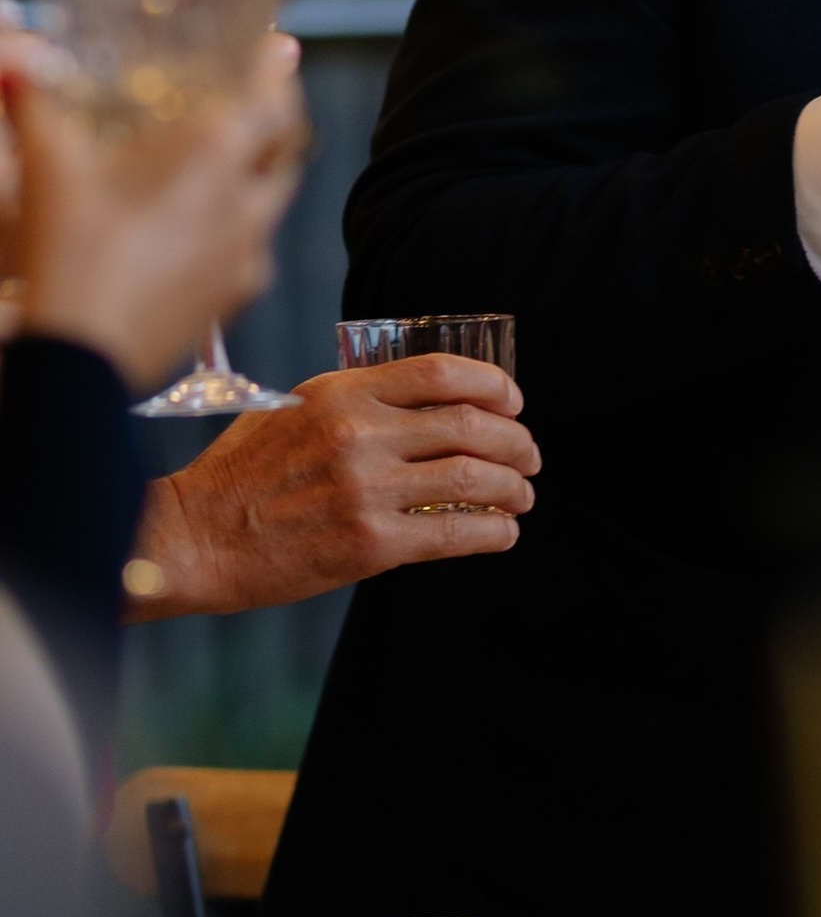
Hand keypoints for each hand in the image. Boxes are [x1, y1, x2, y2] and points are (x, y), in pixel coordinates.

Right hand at [2, 34, 304, 389]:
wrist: (81, 356)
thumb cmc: (69, 251)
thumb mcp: (48, 166)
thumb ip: (35, 104)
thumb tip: (16, 67)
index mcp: (213, 150)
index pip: (270, 96)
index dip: (274, 69)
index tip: (279, 47)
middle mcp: (245, 197)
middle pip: (286, 145)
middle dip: (276, 120)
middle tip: (260, 102)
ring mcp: (248, 250)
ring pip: (273, 199)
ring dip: (261, 174)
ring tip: (233, 165)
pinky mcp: (237, 296)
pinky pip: (252, 250)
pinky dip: (239, 230)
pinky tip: (208, 233)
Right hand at [127, 353, 541, 615]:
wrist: (194, 538)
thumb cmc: (240, 475)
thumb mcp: (293, 408)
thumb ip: (355, 401)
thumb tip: (426, 402)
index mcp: (342, 391)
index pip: (442, 372)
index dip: (493, 385)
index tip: (514, 402)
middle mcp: (360, 433)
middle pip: (472, 425)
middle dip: (517, 442)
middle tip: (530, 458)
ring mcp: (366, 489)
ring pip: (473, 478)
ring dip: (513, 489)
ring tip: (522, 497)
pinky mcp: (368, 544)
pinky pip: (454, 532)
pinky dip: (492, 532)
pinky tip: (502, 533)